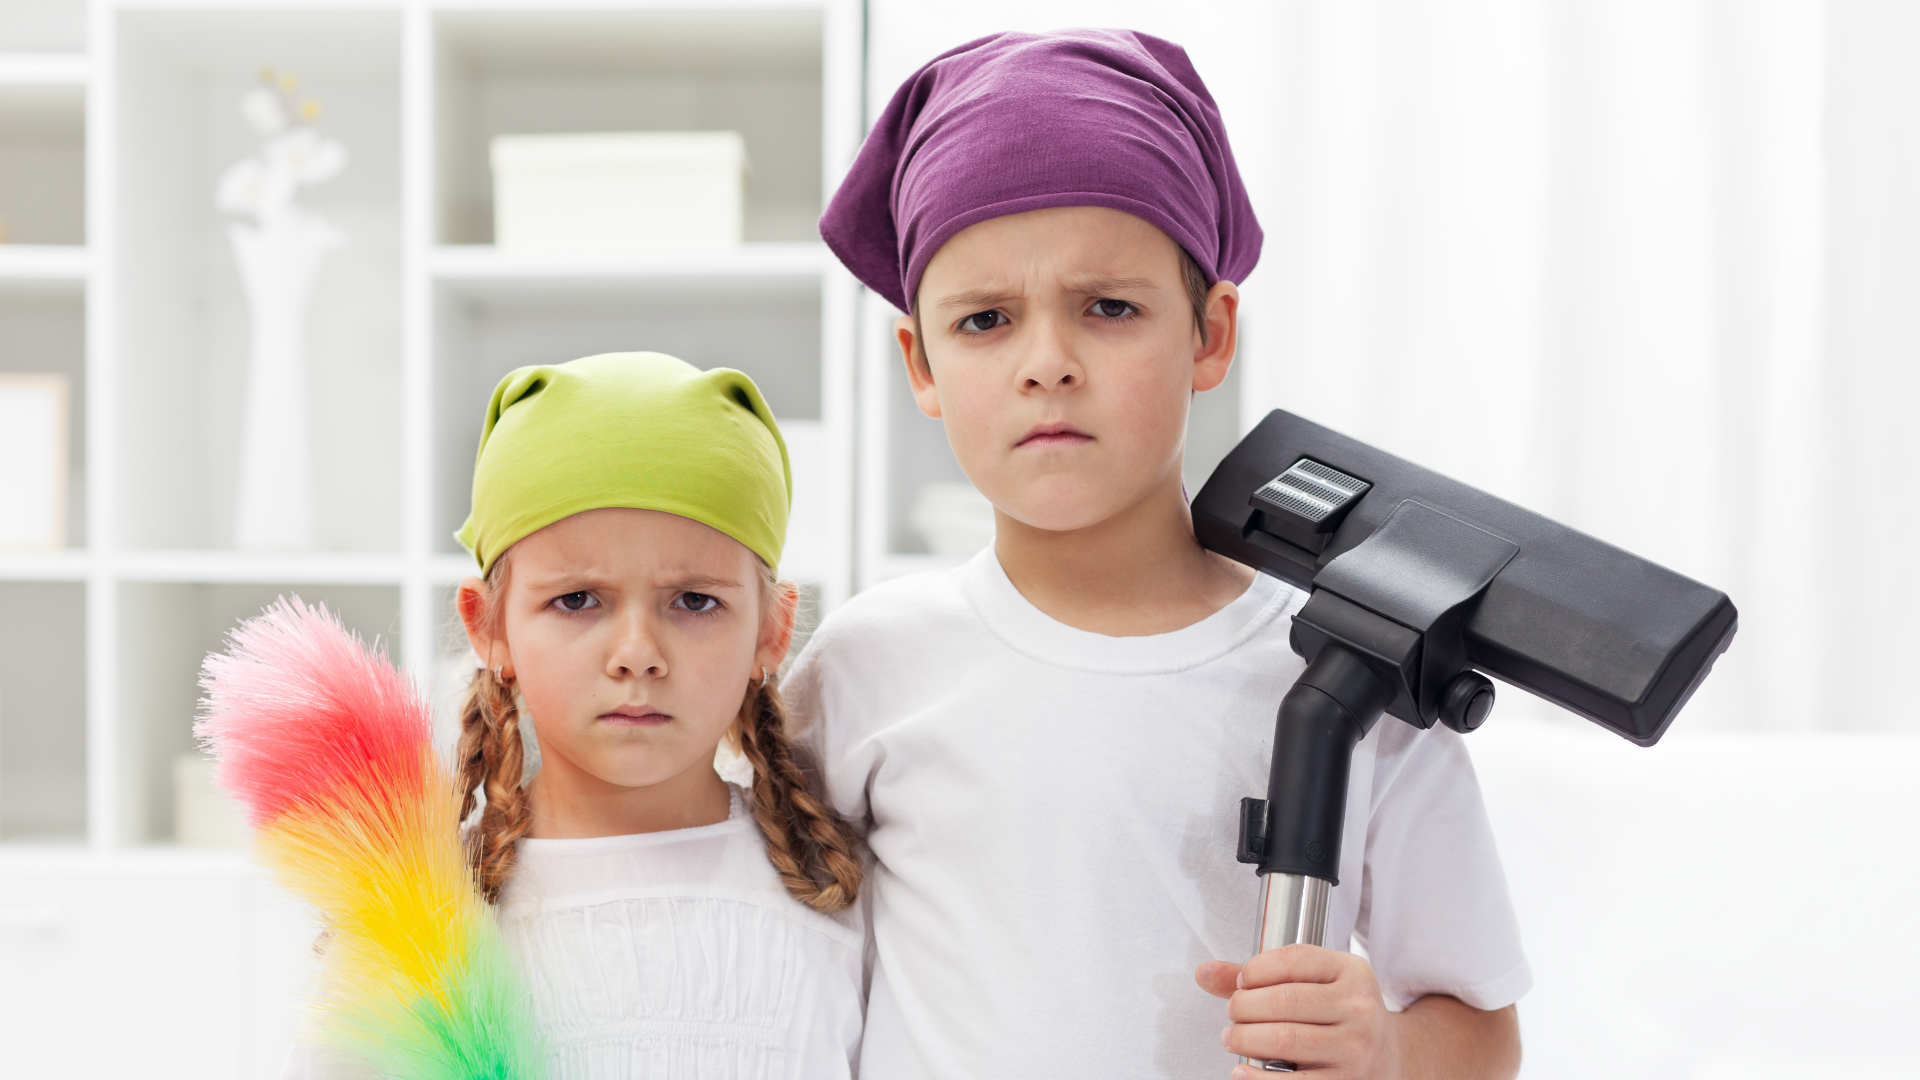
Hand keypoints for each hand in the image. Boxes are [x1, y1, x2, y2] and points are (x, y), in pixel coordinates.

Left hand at [1196, 944, 1400, 1078]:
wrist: (1390, 1058)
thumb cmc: (1341, 1016)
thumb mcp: (1315, 983)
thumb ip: (1261, 976)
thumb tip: (1204, 972)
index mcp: (1352, 972)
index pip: (1294, 960)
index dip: (1256, 969)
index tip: (1242, 981)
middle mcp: (1359, 1008)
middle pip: (1284, 1001)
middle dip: (1244, 1006)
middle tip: (1232, 1013)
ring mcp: (1355, 1048)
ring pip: (1285, 1039)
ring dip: (1245, 1039)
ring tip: (1233, 1038)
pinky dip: (1259, 1078)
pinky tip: (1243, 1071)